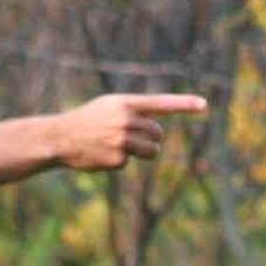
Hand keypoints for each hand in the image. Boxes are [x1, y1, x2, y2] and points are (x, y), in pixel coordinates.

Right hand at [51, 92, 210, 173]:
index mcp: (125, 103)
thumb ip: (134, 112)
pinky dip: (119, 161)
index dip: (184, 104)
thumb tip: (158, 130)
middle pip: (158, 134)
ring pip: (152, 151)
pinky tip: (102, 154)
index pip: (161, 102)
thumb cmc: (88, 120)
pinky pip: (130, 163)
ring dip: (143, 152)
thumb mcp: (109, 107)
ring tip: (119, 146)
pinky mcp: (118, 159)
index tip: (204, 105)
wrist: (61, 137)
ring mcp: (122, 140)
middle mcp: (126, 119)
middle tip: (129, 137)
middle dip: (151, 139)